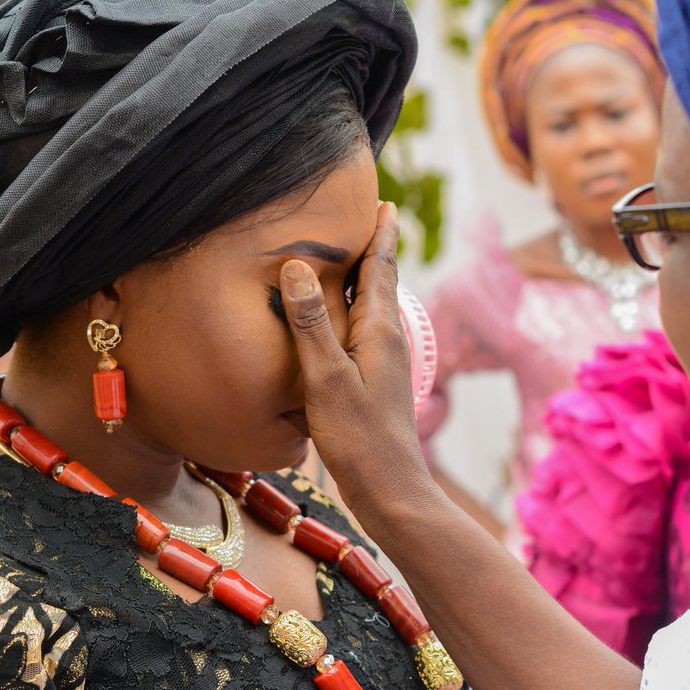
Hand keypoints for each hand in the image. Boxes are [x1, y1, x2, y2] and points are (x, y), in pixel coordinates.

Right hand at [280, 202, 430, 506]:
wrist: (389, 491)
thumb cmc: (359, 437)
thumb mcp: (326, 378)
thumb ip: (311, 323)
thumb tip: (299, 267)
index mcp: (380, 329)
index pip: (382, 266)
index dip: (380, 231)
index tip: (382, 199)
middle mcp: (387, 339)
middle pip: (381, 280)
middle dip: (374, 246)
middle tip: (367, 213)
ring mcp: (383, 361)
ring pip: (372, 305)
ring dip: (365, 276)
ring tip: (351, 255)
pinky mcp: (373, 380)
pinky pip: (362, 329)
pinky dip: (352, 308)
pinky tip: (339, 319)